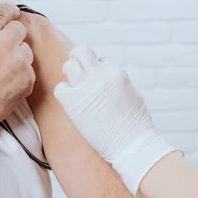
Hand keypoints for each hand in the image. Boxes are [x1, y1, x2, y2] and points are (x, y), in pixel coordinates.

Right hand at [0, 3, 34, 135]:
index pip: (5, 11)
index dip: (8, 14)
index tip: (10, 16)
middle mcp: (4, 43)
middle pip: (19, 29)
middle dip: (13, 36)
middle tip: (3, 48)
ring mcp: (19, 62)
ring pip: (26, 50)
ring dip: (18, 56)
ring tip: (3, 69)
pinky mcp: (28, 79)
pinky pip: (29, 70)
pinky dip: (21, 75)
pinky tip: (6, 83)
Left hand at [54, 46, 176, 197]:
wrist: (132, 145)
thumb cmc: (136, 125)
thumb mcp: (132, 94)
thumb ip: (119, 81)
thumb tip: (108, 78)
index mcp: (116, 72)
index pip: (100, 60)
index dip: (98, 70)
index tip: (98, 83)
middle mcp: (100, 75)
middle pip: (82, 51)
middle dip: (79, 59)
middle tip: (79, 73)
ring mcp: (86, 87)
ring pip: (69, 65)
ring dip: (71, 75)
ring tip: (77, 90)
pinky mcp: (73, 102)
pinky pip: (60, 88)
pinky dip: (64, 93)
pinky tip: (71, 103)